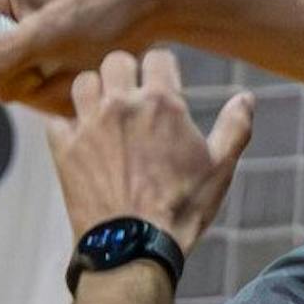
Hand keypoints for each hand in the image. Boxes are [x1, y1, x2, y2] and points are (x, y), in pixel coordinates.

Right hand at [0, 0, 173, 116]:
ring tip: (73, 71)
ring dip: (39, 88)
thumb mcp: (54, 32)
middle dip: (11, 81)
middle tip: (44, 73)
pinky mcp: (50, 54)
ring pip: (10, 82)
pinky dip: (57, 89)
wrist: (160, 6)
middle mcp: (7, 14)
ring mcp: (29, 36)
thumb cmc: (107, 8)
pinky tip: (82, 77)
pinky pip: (36, 86)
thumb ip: (6, 56)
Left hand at [44, 49, 253, 253]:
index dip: (162, 68)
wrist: (135, 247)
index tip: (162, 83)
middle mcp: (121, 105)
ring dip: (94, 93)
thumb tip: (247, 98)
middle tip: (131, 96)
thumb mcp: (220, 168)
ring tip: (103, 113)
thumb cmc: (181, 208)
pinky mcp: (64, 149)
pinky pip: (56, 120)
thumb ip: (235, 127)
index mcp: (162, 103)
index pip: (158, 57)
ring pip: (83, 83)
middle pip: (116, 61)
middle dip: (125, 73)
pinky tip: (80, 140)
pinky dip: (66, 126)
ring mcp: (88, 125)